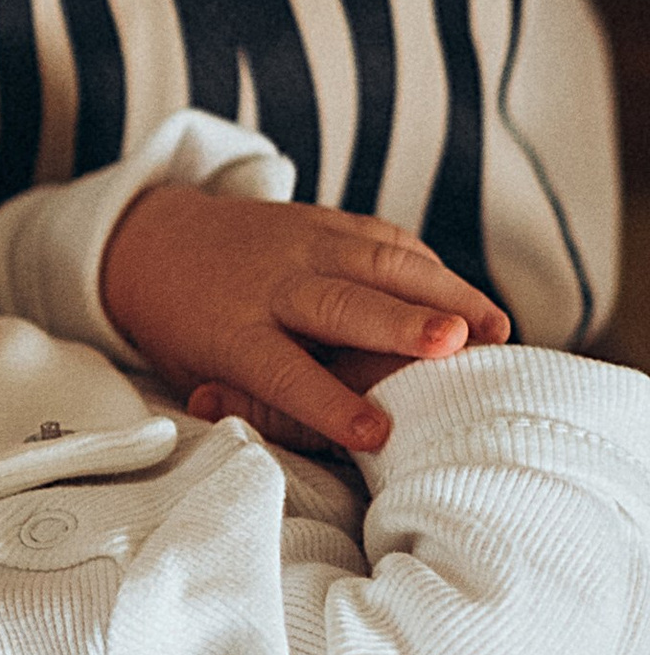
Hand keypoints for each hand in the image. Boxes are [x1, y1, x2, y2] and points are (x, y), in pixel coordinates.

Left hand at [99, 185, 511, 456]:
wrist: (159, 243)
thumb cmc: (190, 332)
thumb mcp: (201, 374)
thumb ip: (253, 403)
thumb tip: (294, 434)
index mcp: (234, 331)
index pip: (282, 371)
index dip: (328, 403)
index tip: (375, 433)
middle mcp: (272, 282)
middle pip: (341, 303)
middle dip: (400, 324)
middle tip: (454, 344)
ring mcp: (302, 243)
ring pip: (379, 261)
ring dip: (442, 291)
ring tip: (494, 328)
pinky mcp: (326, 220)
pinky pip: (386, 238)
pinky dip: (430, 268)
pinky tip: (469, 301)